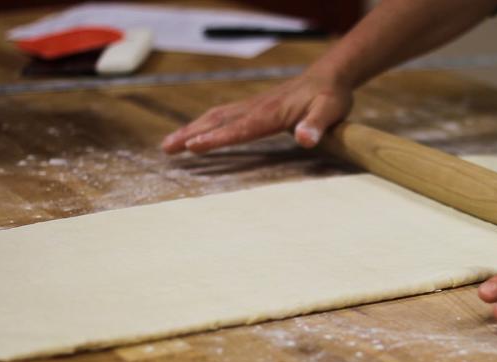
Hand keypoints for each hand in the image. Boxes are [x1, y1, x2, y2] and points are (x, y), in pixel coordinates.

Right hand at [161, 72, 352, 153]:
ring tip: (169, 144)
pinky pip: (224, 115)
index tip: (194, 146)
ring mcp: (253, 106)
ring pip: (216, 116)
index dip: (217, 138)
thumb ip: (317, 126)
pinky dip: (205, 124)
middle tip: (166, 148)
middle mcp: (257, 108)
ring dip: (191, 129)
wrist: (330, 77)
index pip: (240, 128)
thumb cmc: (330, 97)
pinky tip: (196, 131)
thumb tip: (304, 139)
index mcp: (272, 113)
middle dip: (191, 134)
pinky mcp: (254, 107)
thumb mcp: (330, 111)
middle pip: (218, 121)